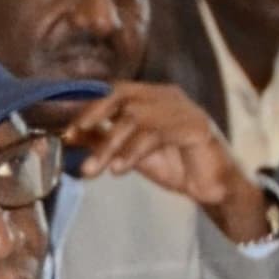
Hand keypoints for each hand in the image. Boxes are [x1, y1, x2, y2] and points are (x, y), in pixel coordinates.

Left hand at [56, 82, 270, 243]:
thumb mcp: (128, 154)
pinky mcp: (196, 127)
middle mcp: (167, 96)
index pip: (115, 91)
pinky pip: (157, 133)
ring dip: (110, 145)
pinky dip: (133, 152)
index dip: (89, 108)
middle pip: (123, 94)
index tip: (67, 131)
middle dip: (94, 114)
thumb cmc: (173, 165)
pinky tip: (120, 170)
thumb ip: (103, 141)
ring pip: (136, 117)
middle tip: (74, 135)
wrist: (211, 187)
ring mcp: (184, 109)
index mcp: (152, 97)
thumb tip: (70, 135)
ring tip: (93, 170)